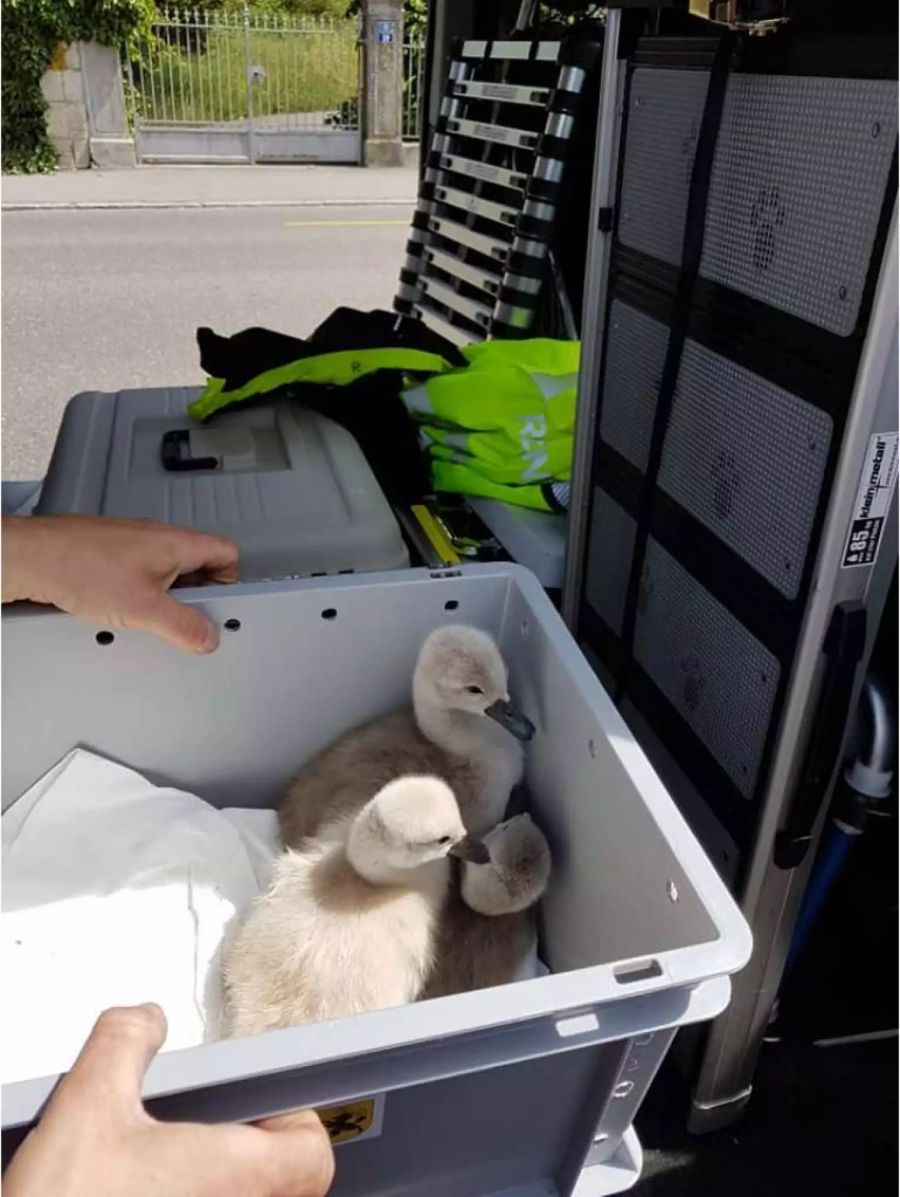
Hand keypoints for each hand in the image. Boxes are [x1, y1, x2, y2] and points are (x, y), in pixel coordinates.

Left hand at [2, 515, 238, 653]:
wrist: (32, 557)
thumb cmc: (81, 567)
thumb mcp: (144, 608)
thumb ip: (183, 626)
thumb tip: (207, 638)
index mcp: (177, 543)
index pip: (227, 553)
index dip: (231, 581)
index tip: (217, 608)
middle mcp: (159, 537)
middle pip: (200, 565)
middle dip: (196, 596)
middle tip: (182, 620)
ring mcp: (135, 543)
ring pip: (170, 572)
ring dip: (167, 597)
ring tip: (148, 616)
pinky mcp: (113, 552)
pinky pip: (144, 573)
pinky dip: (142, 593)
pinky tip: (123, 610)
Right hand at [3, 1004, 334, 1196]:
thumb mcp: (87, 1103)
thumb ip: (125, 1041)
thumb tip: (144, 1020)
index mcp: (233, 1176)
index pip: (311, 1154)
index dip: (296, 1122)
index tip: (263, 1104)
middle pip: (289, 1187)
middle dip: (259, 1152)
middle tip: (217, 1134)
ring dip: (227, 1185)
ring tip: (178, 1169)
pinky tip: (152, 1194)